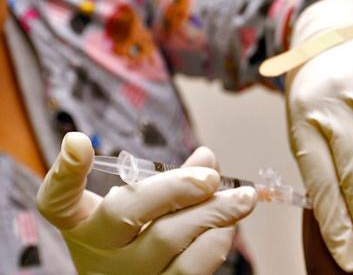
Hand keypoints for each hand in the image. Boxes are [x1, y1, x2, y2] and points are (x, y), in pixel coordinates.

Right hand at [37, 132, 256, 274]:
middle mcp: (97, 251)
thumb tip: (207, 157)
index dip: (65, 172)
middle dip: (178, 188)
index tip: (78, 143)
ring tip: (242, 199)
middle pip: (128, 213)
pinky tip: (230, 226)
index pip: (57, 200)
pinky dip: (217, 241)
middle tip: (211, 177)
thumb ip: (170, 179)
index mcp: (81, 223)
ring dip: (213, 213)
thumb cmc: (139, 238)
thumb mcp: (140, 207)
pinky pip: (191, 268)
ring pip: (168, 239)